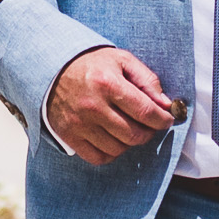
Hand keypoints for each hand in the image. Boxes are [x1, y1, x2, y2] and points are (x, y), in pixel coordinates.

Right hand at [44, 47, 179, 163]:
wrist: (51, 68)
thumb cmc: (91, 64)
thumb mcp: (121, 60)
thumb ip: (147, 80)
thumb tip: (165, 105)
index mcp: (107, 83)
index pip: (146, 112)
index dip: (163, 119)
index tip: (167, 119)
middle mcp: (92, 106)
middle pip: (134, 135)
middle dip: (149, 132)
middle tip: (149, 125)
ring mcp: (79, 123)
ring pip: (118, 148)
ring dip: (130, 142)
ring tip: (129, 128)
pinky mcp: (69, 136)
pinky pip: (99, 157)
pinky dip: (111, 152)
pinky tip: (113, 139)